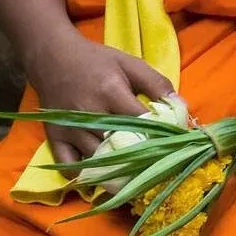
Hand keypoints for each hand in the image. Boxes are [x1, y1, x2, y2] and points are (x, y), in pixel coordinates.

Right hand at [22, 30, 175, 163]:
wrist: (53, 58)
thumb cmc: (97, 61)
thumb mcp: (130, 64)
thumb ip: (157, 84)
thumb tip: (182, 107)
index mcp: (111, 91)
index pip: (143, 122)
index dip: (161, 135)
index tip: (175, 146)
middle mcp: (90, 114)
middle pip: (121, 145)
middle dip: (142, 158)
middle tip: (159, 168)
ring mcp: (70, 129)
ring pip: (99, 161)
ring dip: (118, 171)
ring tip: (137, 177)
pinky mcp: (55, 138)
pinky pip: (69, 168)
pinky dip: (86, 176)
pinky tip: (102, 174)